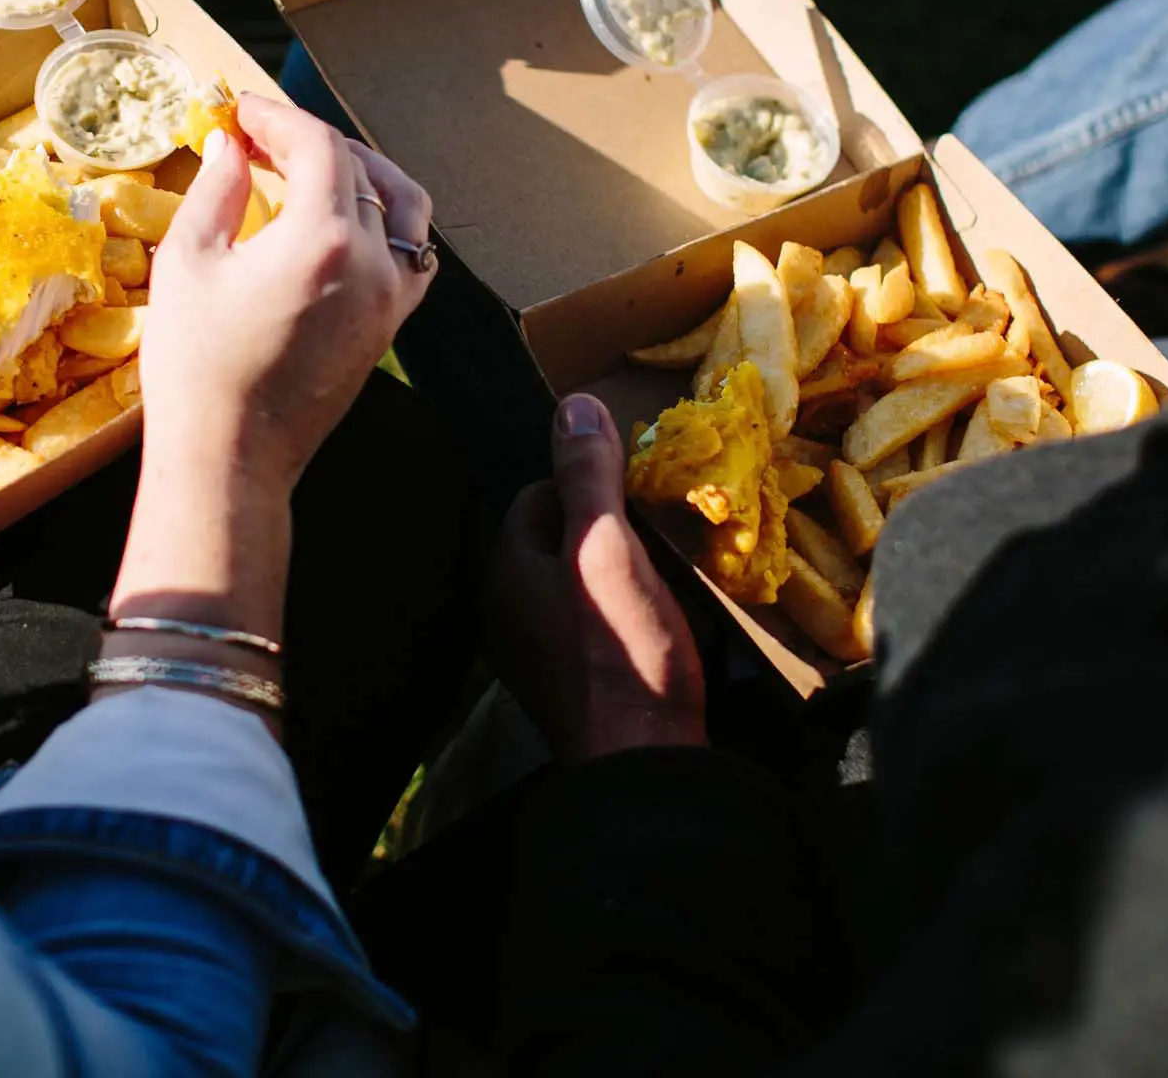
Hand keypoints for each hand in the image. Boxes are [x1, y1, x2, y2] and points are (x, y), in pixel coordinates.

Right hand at [110, 96, 436, 638]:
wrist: (230, 458)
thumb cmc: (196, 364)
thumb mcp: (189, 262)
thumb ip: (216, 190)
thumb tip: (230, 146)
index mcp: (323, 238)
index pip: (317, 145)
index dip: (276, 116)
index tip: (238, 109)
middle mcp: (373, 261)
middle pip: (357, 168)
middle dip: (306, 140)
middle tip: (255, 137)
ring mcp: (391, 297)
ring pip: (402, 205)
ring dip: (361, 171)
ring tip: (309, 167)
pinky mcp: (389, 328)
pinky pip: (410, 254)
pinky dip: (386, 221)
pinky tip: (343, 222)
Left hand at [487, 394, 707, 763]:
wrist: (642, 763)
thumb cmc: (623, 649)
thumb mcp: (607, 546)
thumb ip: (588, 475)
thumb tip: (575, 403)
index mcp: (505, 570)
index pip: (537, 495)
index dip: (589, 487)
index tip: (637, 500)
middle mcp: (505, 611)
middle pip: (558, 540)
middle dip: (605, 531)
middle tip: (657, 540)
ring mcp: (533, 655)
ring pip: (576, 584)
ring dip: (616, 575)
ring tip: (662, 581)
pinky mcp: (567, 687)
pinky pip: (589, 627)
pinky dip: (619, 618)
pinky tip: (654, 629)